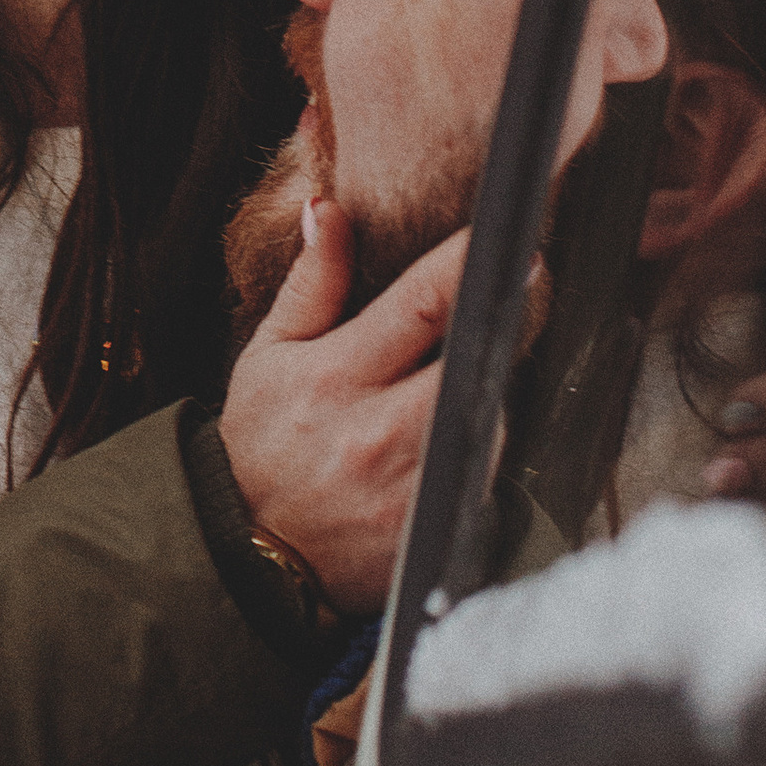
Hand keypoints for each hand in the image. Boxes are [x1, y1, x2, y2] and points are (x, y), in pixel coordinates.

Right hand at [218, 201, 468, 613]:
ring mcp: (412, 488)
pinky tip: (441, 444)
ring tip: (444, 391)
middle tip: (500, 316)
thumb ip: (313, 284)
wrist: (250, 555)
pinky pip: (479, 473)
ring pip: (486, 419)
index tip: (515, 244)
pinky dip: (471, 449)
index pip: (422, 305)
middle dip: (495, 335)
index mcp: (336, 375)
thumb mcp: (270, 354)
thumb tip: (330, 210)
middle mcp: (379, 432)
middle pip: (476, 365)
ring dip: (479, 395)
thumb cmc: (262, 444)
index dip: (471, 268)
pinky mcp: (434, 531)